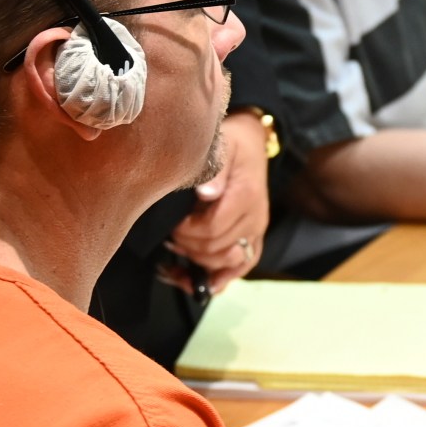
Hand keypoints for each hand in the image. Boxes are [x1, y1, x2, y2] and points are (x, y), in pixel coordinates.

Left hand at [161, 113, 272, 292]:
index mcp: (245, 196)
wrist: (251, 141)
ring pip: (225, 262)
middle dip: (187, 245)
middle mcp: (255, 218)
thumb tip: (205, 194)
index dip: (186, 231)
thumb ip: (214, 170)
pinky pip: (242, 267)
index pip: (211, 229)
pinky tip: (203, 284)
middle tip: (169, 234)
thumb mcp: (221, 146)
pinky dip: (222, 278)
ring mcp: (256, 231)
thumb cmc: (231, 143)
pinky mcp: (254, 238)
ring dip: (198, 260)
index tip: (171, 223)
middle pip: (215, 249)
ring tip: (178, 248)